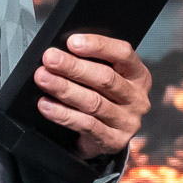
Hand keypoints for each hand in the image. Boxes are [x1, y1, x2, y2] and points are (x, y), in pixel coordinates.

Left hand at [34, 33, 151, 160]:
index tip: (72, 42)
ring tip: (43, 78)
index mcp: (138, 75)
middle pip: (105, 78)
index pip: (123, 53)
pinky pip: (85, 125)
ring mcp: (127, 121)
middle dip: (73, 67)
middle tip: (50, 59)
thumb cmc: (104, 98)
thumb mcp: (108, 77)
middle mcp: (136, 98)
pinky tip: (46, 105)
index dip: (98, 46)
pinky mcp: (113, 141)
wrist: (108, 138)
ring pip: (93, 102)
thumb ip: (93, 63)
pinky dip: (62, 114)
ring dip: (64, 88)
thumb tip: (63, 51)